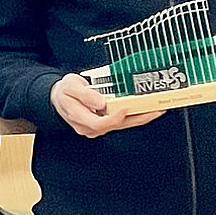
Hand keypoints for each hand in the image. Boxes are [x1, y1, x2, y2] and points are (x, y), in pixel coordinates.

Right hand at [49, 73, 167, 137]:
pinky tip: (145, 111)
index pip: (99, 123)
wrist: (59, 98)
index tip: (124, 107)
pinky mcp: (104, 124)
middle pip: (117, 126)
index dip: (114, 117)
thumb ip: (84, 95)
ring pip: (122, 126)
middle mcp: (90, 126)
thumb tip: (100, 102)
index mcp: (80, 118)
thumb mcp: (70, 87)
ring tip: (156, 110)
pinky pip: (122, 123)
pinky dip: (135, 117)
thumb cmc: (64, 92)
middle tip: (154, 110)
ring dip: (140, 118)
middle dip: (138, 118)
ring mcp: (97, 127)